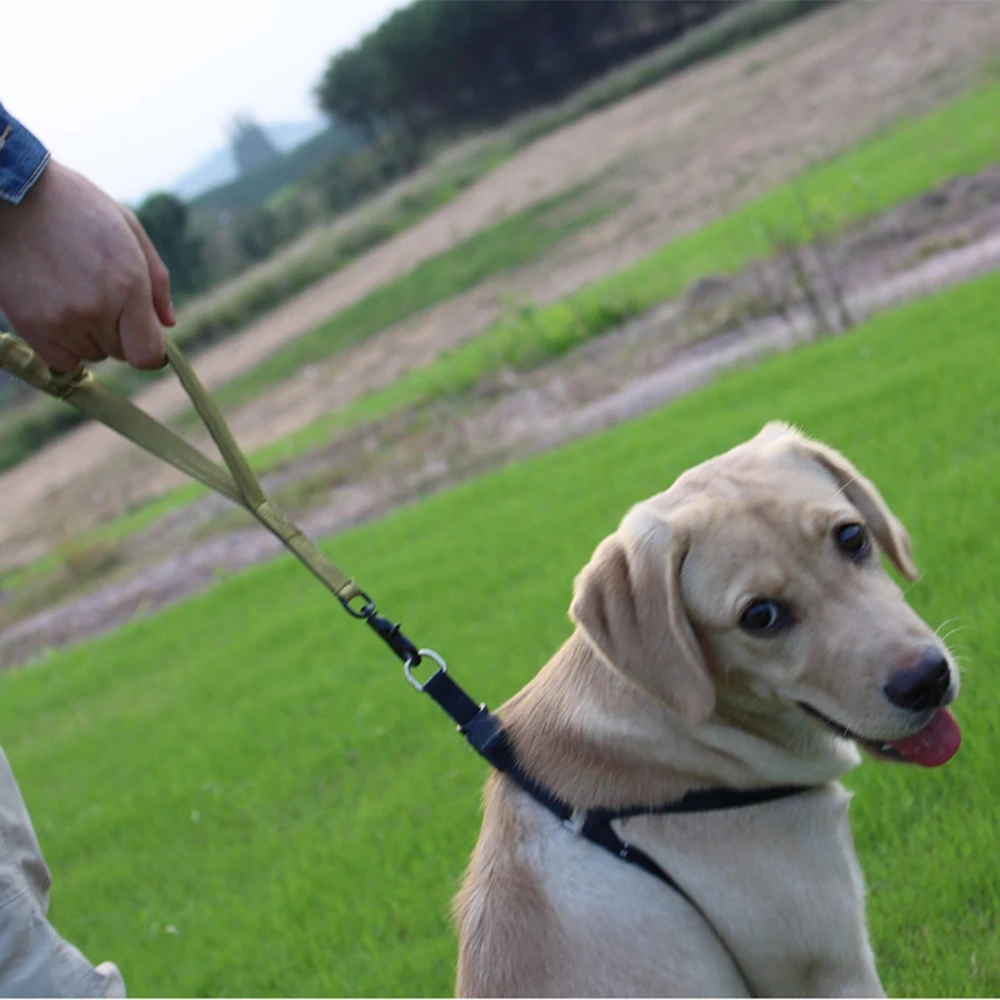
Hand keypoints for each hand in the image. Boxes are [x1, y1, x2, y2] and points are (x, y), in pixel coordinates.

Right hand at [0, 161, 174, 371]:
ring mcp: (60, 321)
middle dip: (120, 332)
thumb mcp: (129, 230)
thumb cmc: (77, 206)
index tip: (144, 334)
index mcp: (128, 286)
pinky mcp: (30, 326)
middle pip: (121, 353)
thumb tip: (168, 323)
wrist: (14, 194)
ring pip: (92, 354)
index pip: (148, 355)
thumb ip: (156, 281)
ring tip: (74, 293)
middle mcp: (96, 310)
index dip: (152, 350)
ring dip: (90, 336)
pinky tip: (59, 314)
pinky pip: (62, 361)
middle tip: (100, 294)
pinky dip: (65, 346)